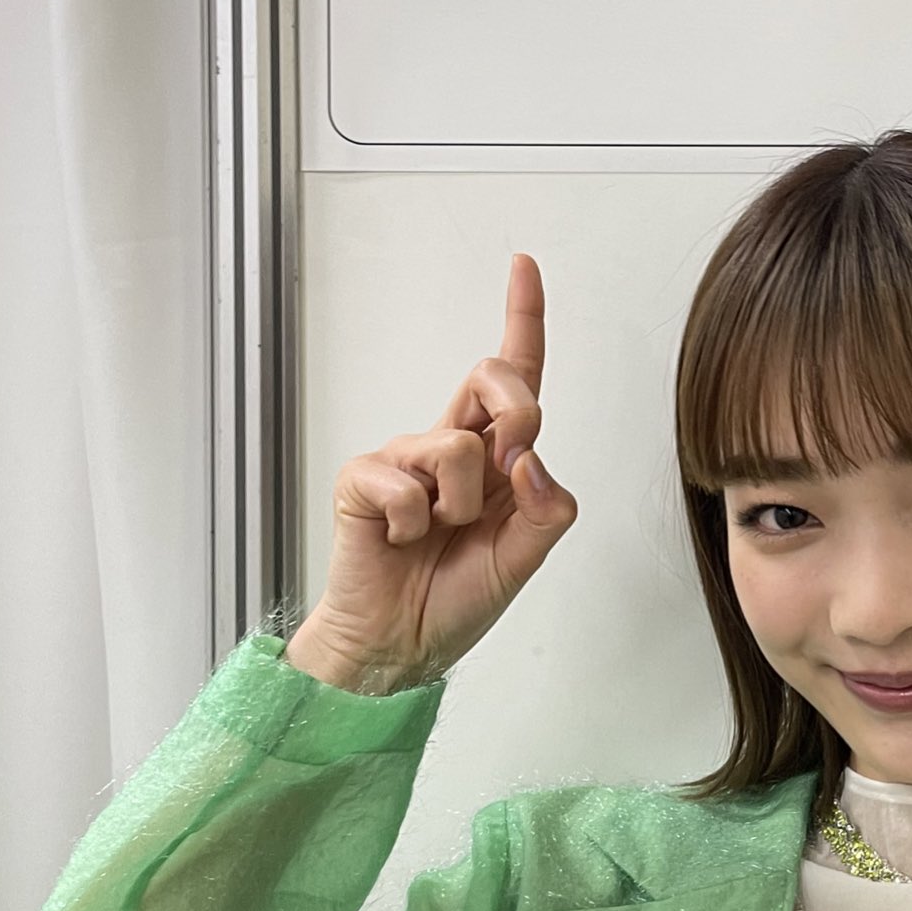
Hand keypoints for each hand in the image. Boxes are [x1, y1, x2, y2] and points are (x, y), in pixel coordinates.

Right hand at [286, 254, 578, 692]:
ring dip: (462, 507)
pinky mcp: (364, 479)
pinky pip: (406, 485)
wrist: (402, 645)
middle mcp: (450, 445)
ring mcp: (403, 458)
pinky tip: (402, 542)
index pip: (514, 378)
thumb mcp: (527, 556)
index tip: (523, 265)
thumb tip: (530, 457)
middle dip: (516, 412)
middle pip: (491, 378)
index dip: (521, 318)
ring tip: (439, 535)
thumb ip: (547, 508)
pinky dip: (414, 525)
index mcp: (495, 458)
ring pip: (458, 449)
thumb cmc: (458, 596)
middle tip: (507, 470)